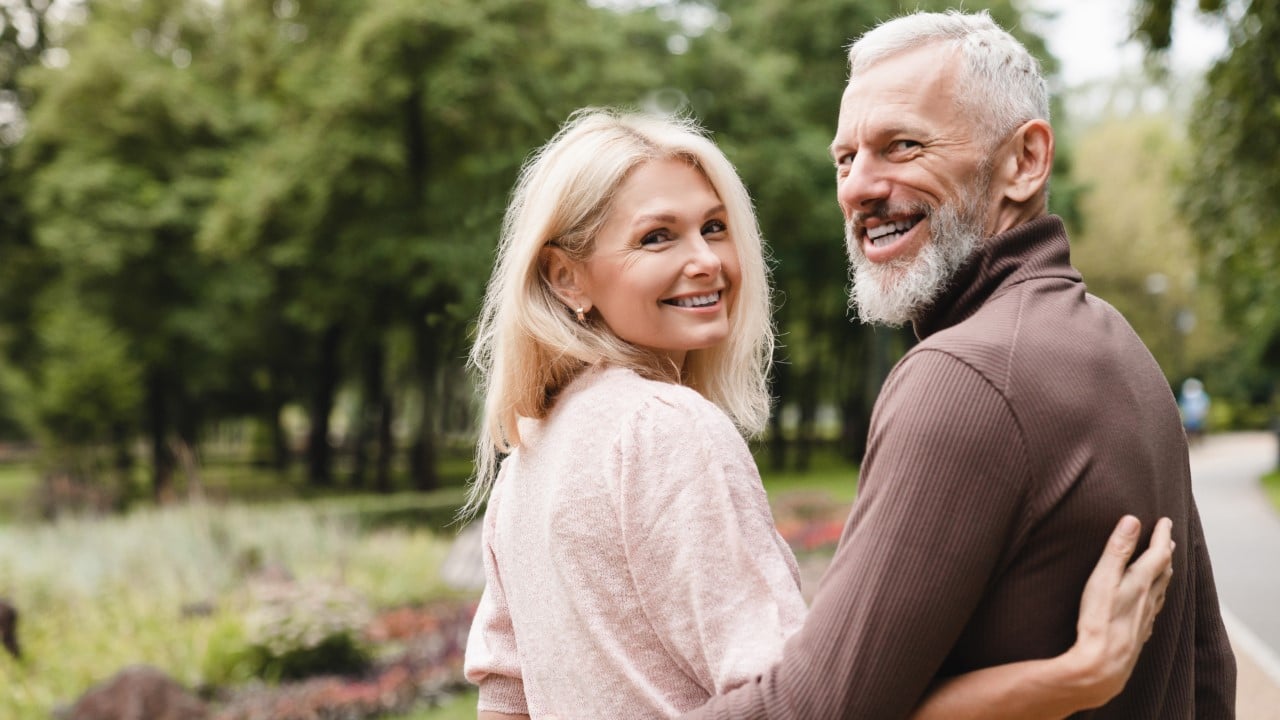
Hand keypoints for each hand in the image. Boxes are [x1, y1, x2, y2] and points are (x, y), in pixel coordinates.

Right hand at [1063, 515, 1173, 707]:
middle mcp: (1148, 598)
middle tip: (1168, 539)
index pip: (1158, 552)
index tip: (1166, 520)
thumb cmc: (1098, 620)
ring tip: (1165, 566)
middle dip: (1166, 552)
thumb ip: (1117, 549)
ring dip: (1165, 574)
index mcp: (1140, 582)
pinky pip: (1155, 609)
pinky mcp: (1139, 633)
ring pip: (1161, 590)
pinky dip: (1157, 597)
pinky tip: (1152, 603)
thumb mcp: (1102, 579)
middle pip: (1164, 571)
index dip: (1162, 535)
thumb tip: (1133, 520)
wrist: (1103, 665)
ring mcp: (1146, 617)